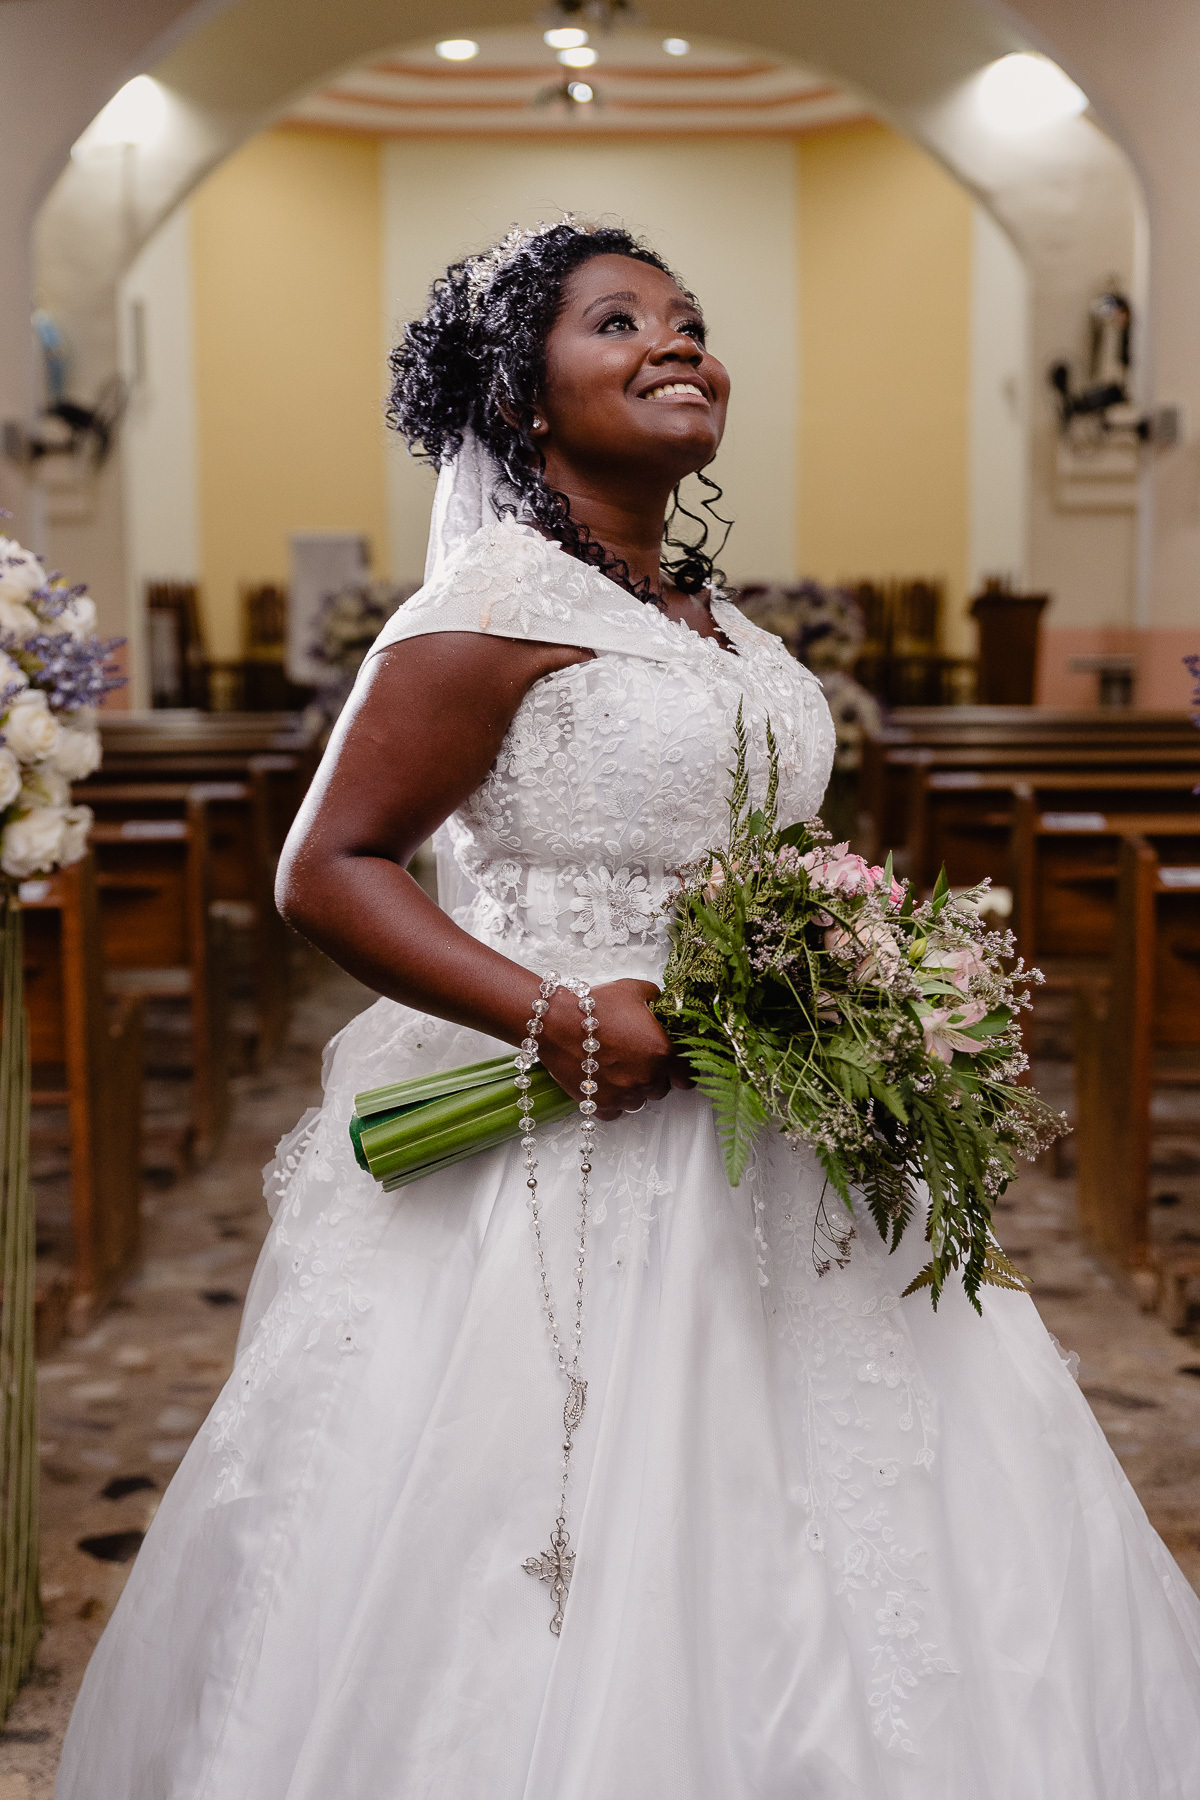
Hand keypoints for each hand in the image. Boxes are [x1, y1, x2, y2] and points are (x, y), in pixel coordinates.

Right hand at [538, 979, 690, 1120]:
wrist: (557, 1022)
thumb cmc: (595, 1006)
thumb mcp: (634, 990)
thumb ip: (656, 998)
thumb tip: (661, 1002)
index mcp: (662, 1052)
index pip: (686, 1076)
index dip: (682, 1072)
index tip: (677, 1071)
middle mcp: (646, 1078)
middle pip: (661, 1089)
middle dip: (654, 1076)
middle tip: (639, 1060)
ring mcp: (624, 1095)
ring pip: (639, 1101)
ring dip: (634, 1089)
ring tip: (620, 1070)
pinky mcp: (601, 1104)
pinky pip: (617, 1112)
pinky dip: (614, 1101)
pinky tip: (607, 1084)